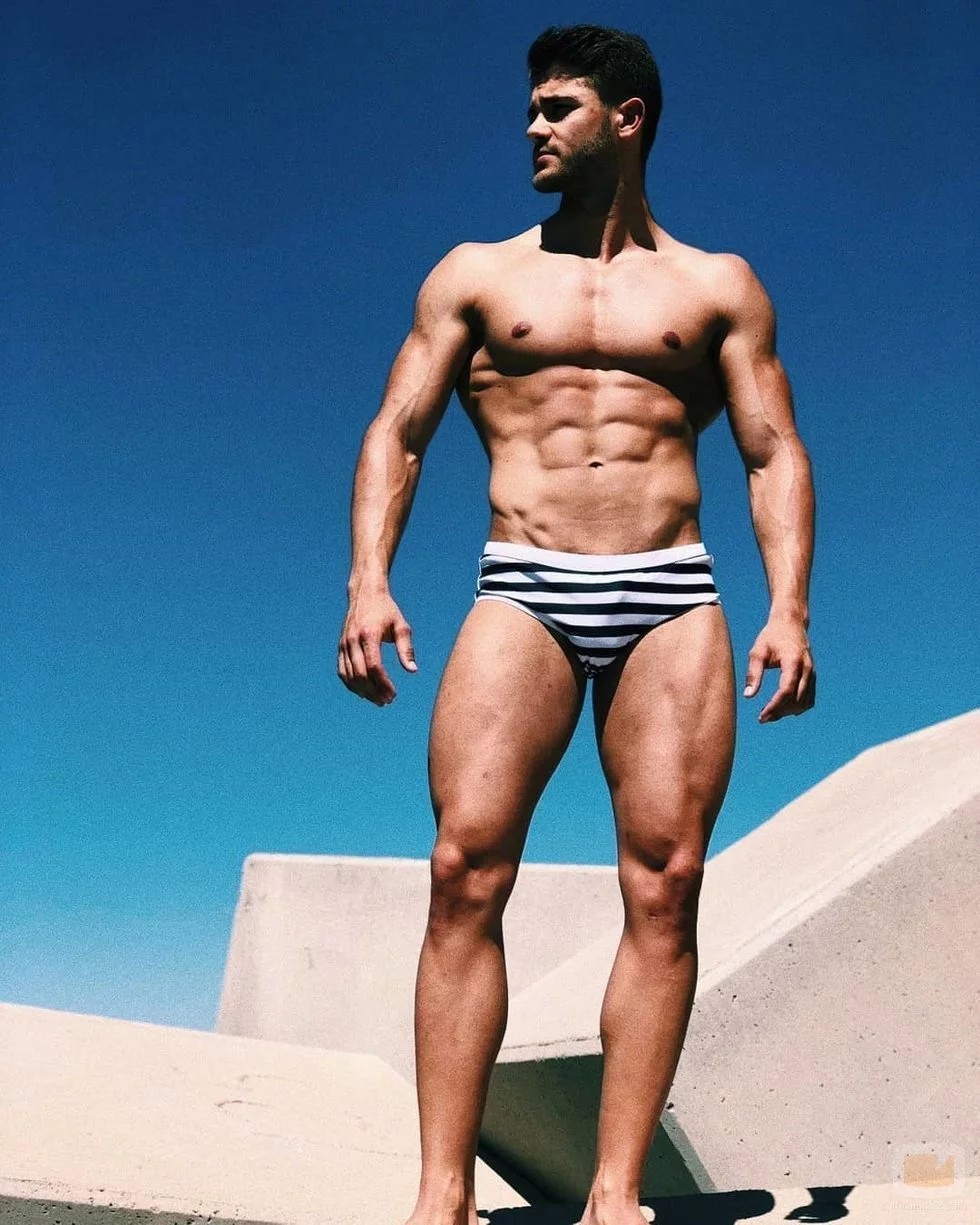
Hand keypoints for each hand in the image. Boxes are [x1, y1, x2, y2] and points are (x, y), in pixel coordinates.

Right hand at [338, 589, 416, 705]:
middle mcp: (353, 640)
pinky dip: (351, 684)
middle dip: (373, 692)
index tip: (393, 694)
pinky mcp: (340, 646)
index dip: (383, 684)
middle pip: (360, 675)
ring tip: (378, 700)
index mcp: (369, 635)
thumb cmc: (387, 610)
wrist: (365, 593)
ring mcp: (344, 644)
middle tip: (387, 701)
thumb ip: (406, 649)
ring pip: (349, 676)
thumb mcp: (401, 626)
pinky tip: (364, 691)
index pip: (375, 666)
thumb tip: (412, 671)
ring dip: (363, 691)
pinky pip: (342, 671)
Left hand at [743, 615, 815, 722]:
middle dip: (780, 712)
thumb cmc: (771, 636)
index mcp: (793, 661)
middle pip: (796, 699)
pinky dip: (798, 706)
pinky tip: (783, 709)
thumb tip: (748, 696)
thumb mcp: (758, 652)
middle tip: (763, 718)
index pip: (785, 691)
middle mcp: (807, 668)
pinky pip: (809, 698)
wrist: (790, 623)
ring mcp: (812, 673)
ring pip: (805, 701)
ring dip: (788, 712)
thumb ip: (753, 673)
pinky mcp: (813, 676)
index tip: (761, 717)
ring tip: (771, 714)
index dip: (774, 706)